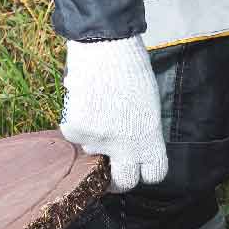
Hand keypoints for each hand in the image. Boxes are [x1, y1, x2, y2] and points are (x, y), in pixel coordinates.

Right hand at [60, 36, 168, 192]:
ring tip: (98, 106)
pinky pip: (74, 134)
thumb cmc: (130, 70)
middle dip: (116, 181)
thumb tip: (129, 149)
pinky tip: (84, 100)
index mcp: (150, 137)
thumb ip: (142, 132)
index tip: (137, 169)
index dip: (145, 172)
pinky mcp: (78, 130)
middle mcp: (126, 145)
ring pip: (92, 150)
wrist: (105, 46)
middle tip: (109, 171)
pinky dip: (77, 121)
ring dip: (94, 136)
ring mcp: (100, 140)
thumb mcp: (148, 105)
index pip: (154, 174)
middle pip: (123, 182)